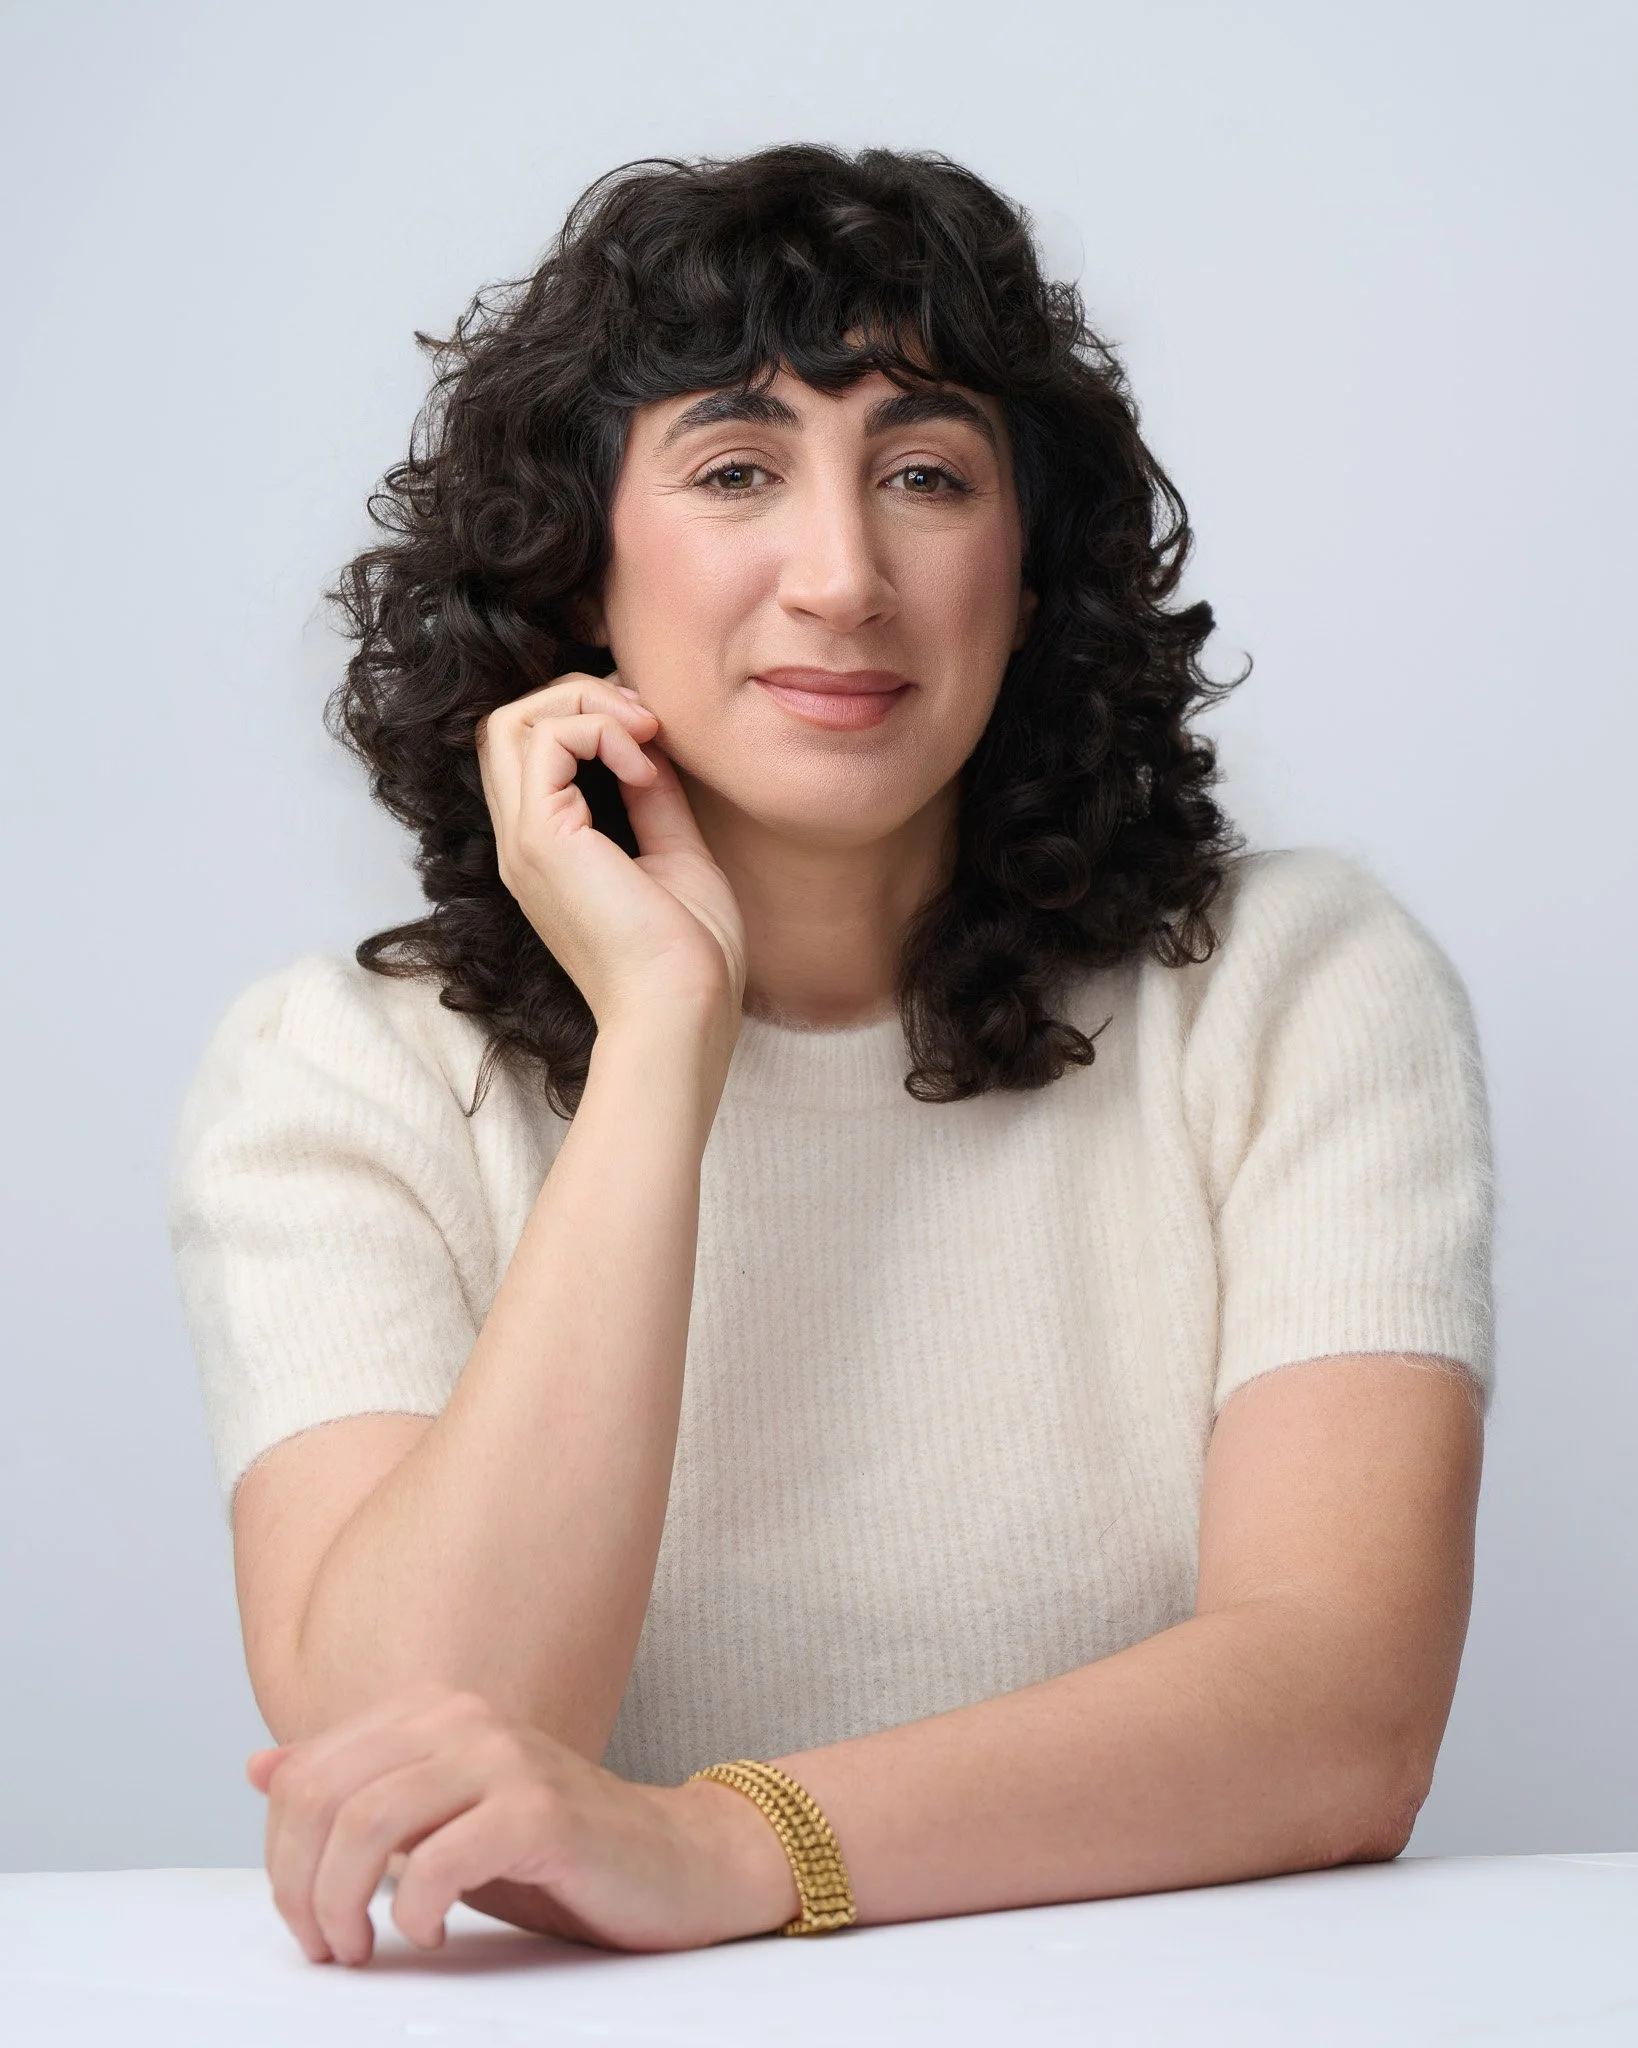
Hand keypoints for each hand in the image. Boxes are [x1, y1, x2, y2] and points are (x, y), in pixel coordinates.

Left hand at [245, 1681, 798, 1963]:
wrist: (669, 1861)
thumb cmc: (549, 1848)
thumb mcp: (436, 1817)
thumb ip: (356, 1786)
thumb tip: (263, 1766)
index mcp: (430, 1712)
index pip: (306, 1774)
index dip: (281, 1858)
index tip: (304, 1918)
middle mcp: (462, 1718)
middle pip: (324, 1797)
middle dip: (302, 1889)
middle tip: (328, 1948)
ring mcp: (504, 1757)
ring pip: (368, 1823)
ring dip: (344, 1905)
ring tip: (365, 1947)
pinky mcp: (540, 1810)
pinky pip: (436, 1861)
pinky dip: (413, 1910)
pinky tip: (431, 1930)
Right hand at [475, 672, 746, 1030]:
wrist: (684, 1014)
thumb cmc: (690, 960)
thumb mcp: (678, 855)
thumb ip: (657, 799)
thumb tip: (655, 746)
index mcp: (550, 850)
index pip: (530, 750)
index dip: (585, 715)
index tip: (652, 733)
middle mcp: (524, 842)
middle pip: (508, 723)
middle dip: (579, 696)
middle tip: (646, 721)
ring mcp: (525, 841)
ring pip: (512, 720)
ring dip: (586, 704)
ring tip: (645, 735)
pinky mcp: (542, 840)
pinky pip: (546, 739)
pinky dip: (599, 730)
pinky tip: (643, 765)